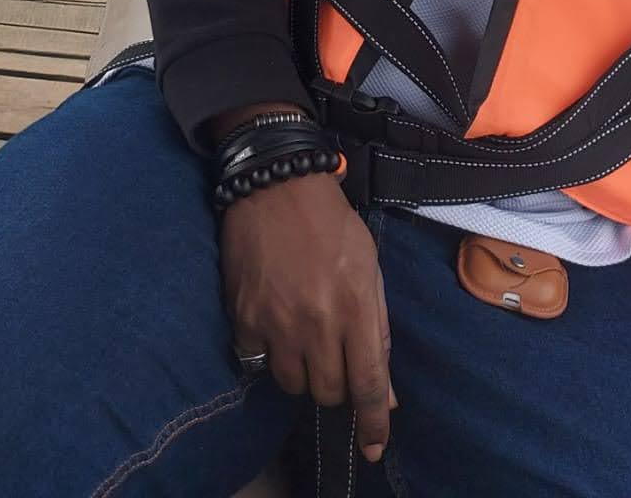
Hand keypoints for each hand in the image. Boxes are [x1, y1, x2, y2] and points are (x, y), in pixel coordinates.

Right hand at [220, 171, 394, 463]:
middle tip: (332, 354)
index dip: (373, 422)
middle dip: (335, 385)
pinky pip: (257, 362)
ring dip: (302, 371)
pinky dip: (267, 353)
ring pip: (292, 384)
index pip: (369, 384)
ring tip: (302, 336)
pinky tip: (272, 324)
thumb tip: (387, 393)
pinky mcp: (243, 316)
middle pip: (328, 392)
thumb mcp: (369, 268)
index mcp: (355, 307)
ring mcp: (276, 321)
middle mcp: (317, 322)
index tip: (373, 446)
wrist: (276, 184)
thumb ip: (378, 330)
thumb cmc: (331, 223)